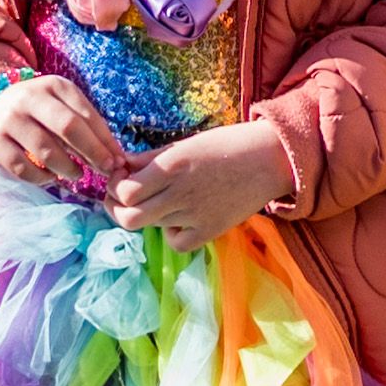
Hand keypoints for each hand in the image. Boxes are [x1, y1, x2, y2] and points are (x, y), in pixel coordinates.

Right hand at [0, 67, 121, 187]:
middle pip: (68, 127)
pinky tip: (50, 177)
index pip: (85, 114)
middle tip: (105, 171)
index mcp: (53, 85)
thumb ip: (87, 127)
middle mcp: (29, 97)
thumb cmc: (40, 110)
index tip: (117, 161)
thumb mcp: (63, 105)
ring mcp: (8, 118)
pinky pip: (21, 167)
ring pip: (45, 150)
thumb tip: (116, 158)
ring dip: (68, 168)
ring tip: (76, 174)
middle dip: (92, 153)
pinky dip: (41, 177)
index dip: (104, 141)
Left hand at [105, 121, 287, 253]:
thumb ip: (149, 158)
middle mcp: (180, 193)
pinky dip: (171, 233)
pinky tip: (178, 218)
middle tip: (122, 198)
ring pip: (151, 226)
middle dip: (117, 209)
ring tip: (158, 199)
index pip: (124, 191)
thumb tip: (120, 167)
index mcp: (172, 166)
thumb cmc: (226, 144)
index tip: (120, 178)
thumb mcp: (185, 143)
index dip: (114, 187)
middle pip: (129, 218)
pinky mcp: (210, 231)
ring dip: (146, 214)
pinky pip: (175, 242)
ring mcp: (195, 216)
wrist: (270, 159)